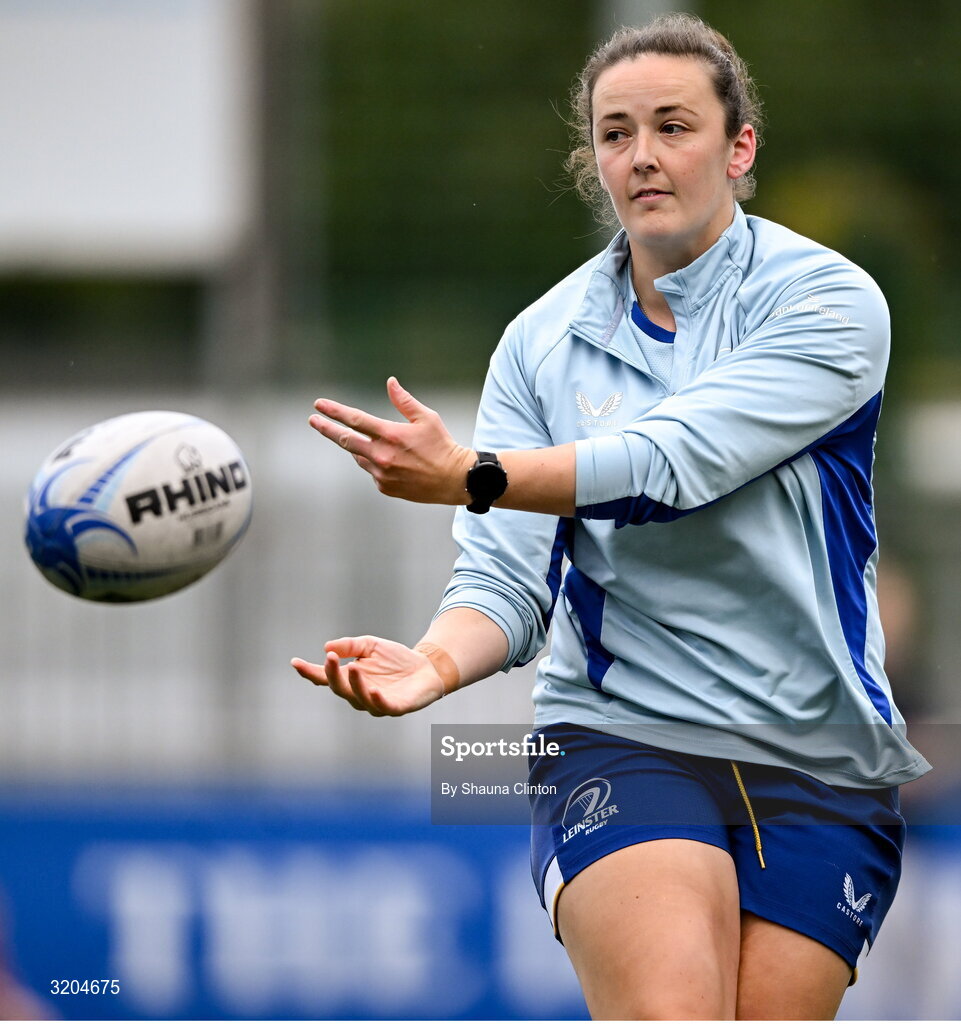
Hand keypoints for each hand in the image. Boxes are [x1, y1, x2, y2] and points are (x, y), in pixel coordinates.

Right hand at [291, 635, 446, 715]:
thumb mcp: (370, 645)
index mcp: (350, 678)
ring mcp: (375, 702)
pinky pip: (382, 706)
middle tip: (330, 658)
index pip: (325, 677)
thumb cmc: (396, 659)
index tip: (295, 662)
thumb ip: (350, 646)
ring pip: (359, 698)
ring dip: (354, 684)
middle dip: (333, 674)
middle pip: (339, 688)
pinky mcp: (395, 707)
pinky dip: (376, 699)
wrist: (427, 667)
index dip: (309, 672)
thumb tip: (327, 648)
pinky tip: (373, 689)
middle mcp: (358, 693)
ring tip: (353, 668)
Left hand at [309, 377, 474, 504]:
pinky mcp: (384, 487)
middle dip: (327, 428)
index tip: (318, 405)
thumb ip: (404, 401)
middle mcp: (382, 455)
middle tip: (313, 420)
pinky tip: (391, 461)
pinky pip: (372, 471)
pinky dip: (375, 462)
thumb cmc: (442, 446)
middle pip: (344, 440)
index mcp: (390, 435)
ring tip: (369, 441)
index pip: (355, 419)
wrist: (454, 480)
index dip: (334, 411)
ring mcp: (381, 473)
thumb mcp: (427, 418)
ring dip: (357, 446)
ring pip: (358, 456)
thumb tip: (390, 382)